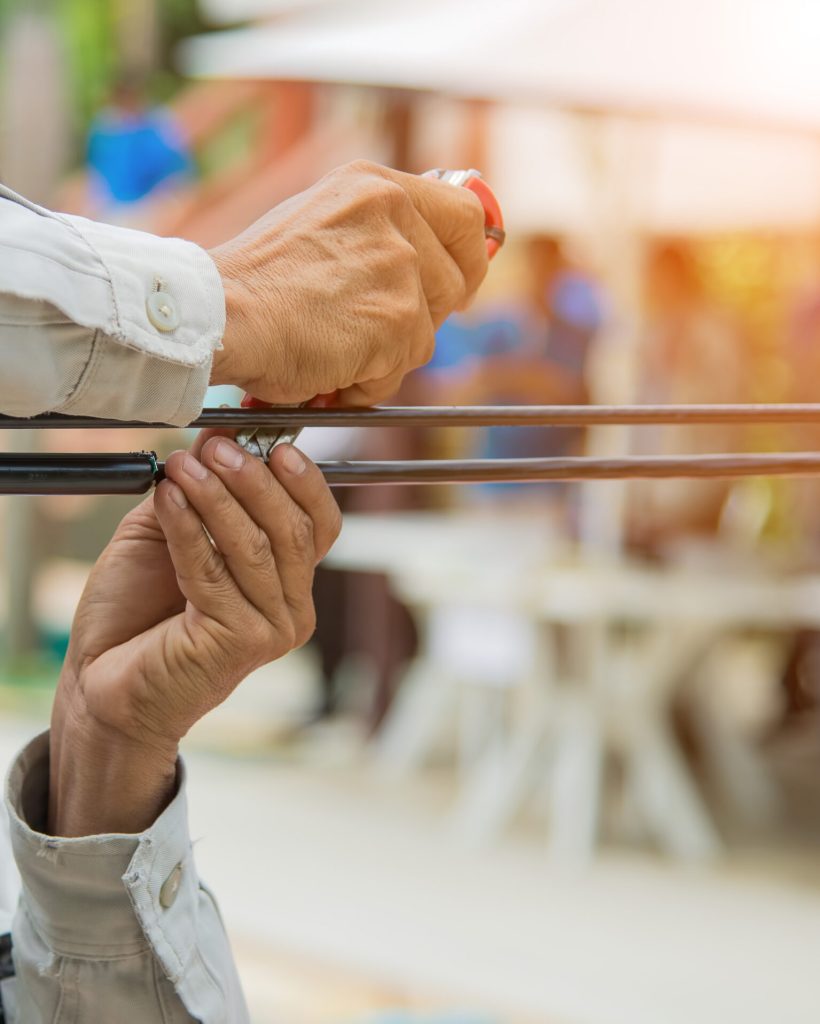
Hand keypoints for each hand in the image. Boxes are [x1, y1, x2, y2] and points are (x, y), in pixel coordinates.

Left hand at [49, 435, 340, 835]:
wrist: (101, 682)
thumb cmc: (137, 614)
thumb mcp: (172, 535)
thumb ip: (200, 497)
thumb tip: (216, 441)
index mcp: (288, 584)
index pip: (319, 524)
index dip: (302, 480)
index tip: (270, 441)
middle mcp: (291, 610)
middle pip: (292, 530)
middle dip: (254, 480)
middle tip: (216, 447)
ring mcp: (270, 630)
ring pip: (256, 547)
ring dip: (217, 498)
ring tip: (182, 466)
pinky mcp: (238, 643)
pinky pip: (214, 572)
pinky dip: (189, 529)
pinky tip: (168, 499)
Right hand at [209, 160, 487, 405]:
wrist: (218, 315)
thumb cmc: (252, 286)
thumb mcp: (317, 228)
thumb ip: (372, 236)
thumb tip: (419, 262)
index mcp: (373, 187)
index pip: (463, 213)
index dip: (470, 257)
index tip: (459, 284)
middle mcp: (393, 214)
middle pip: (453, 282)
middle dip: (420, 319)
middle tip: (371, 336)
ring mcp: (399, 267)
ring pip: (426, 332)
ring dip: (385, 356)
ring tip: (332, 354)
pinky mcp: (398, 319)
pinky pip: (401, 368)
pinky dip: (366, 384)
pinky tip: (327, 372)